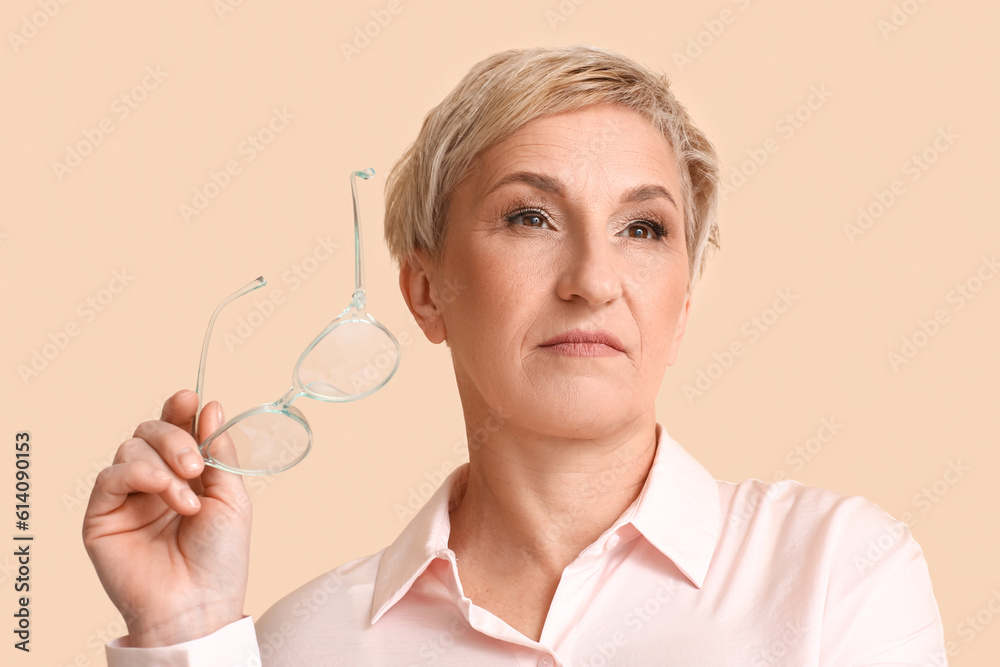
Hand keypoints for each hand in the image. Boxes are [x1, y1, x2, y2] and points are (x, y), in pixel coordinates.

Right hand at [82, 389, 251, 646]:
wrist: (200, 603)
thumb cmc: (221, 557)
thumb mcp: (232, 496)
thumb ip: (220, 452)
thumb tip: (210, 407)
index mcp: (186, 473)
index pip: (175, 428)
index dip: (180, 409)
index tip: (190, 399)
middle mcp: (154, 481)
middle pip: (150, 431)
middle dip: (176, 437)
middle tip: (197, 465)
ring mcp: (127, 498)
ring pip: (130, 448)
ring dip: (164, 464)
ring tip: (187, 497)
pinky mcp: (102, 516)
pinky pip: (110, 476)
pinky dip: (140, 475)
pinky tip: (165, 493)